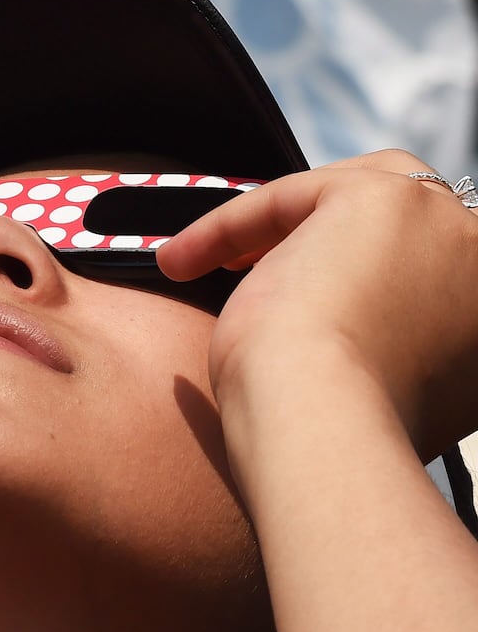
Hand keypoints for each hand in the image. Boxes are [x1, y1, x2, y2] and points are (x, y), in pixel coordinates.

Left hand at [158, 149, 477, 459]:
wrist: (326, 432)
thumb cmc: (332, 437)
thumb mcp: (382, 388)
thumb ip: (388, 345)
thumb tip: (336, 327)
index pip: (427, 266)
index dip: (358, 273)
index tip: (297, 299)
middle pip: (407, 214)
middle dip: (331, 225)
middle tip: (262, 260)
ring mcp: (449, 228)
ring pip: (349, 194)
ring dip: (274, 225)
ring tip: (208, 263)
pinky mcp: (381, 200)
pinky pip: (290, 195)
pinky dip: (230, 224)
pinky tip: (182, 260)